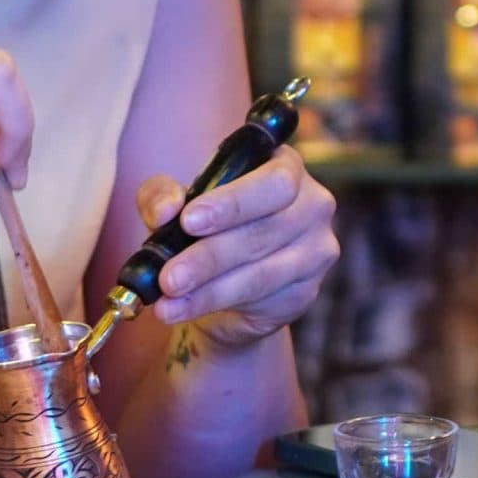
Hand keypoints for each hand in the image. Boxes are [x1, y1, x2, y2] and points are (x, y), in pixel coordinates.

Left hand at [131, 146, 338, 352]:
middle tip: (170, 276)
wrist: (228, 281)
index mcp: (286, 167)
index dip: (233, 203)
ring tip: (167, 298)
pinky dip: (213, 305)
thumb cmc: (208, 227)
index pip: (274, 181)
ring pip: (262, 273)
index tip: (189, 221)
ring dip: (208, 289)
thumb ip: (162, 197)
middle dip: (212, 255)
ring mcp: (315, 250)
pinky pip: (261, 300)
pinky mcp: (307, 291)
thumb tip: (165, 209)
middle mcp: (312, 205)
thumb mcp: (177, 205)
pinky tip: (180, 309)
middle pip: (267, 230)